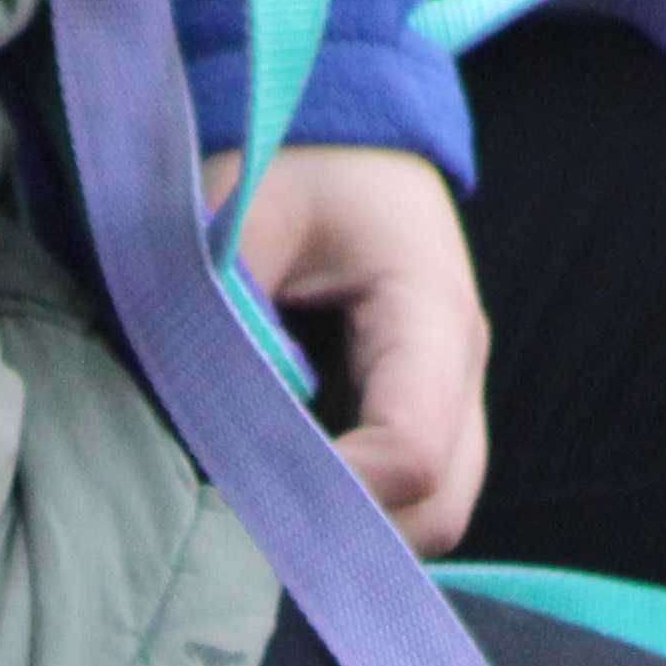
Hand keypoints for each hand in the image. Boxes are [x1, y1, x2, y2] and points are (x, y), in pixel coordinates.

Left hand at [216, 142, 492, 553]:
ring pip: (433, 515)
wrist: (333, 127)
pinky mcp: (422, 410)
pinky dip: (351, 515)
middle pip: (441, 509)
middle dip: (349, 538)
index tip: (244, 492)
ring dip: (351, 533)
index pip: (412, 452)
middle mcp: (459, 364)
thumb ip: (228, 314)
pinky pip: (409, 496)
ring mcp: (451, 394)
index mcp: (430, 309)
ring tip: (259, 515)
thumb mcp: (242, 213)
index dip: (334, 495)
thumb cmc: (287, 155)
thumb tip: (206, 430)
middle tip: (246, 527)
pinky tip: (278, 498)